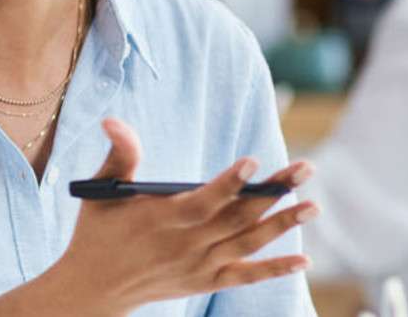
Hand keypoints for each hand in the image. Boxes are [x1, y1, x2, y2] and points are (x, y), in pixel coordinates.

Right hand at [47, 118, 317, 314]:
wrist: (94, 287)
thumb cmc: (98, 232)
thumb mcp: (101, 191)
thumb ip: (119, 155)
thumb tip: (112, 120)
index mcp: (161, 219)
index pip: (202, 201)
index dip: (228, 184)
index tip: (253, 162)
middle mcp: (185, 245)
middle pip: (236, 217)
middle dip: (273, 192)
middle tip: (306, 167)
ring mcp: (198, 266)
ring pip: (247, 243)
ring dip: (282, 225)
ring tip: (313, 205)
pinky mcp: (204, 282)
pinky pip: (245, 276)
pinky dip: (274, 269)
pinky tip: (303, 259)